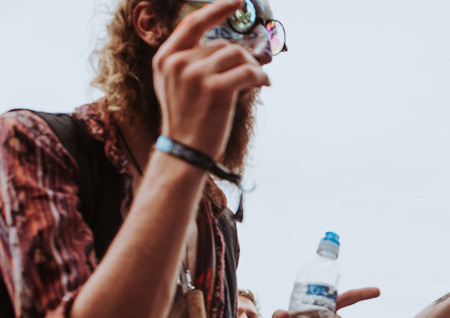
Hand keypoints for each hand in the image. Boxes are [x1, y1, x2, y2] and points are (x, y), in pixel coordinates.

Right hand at [152, 0, 269, 159]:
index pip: (193, 24)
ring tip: (257, 82)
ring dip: (253, 67)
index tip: (237, 1)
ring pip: (238, 56)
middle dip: (242, 58)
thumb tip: (230, 48)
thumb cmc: (187, 119)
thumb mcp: (176, 85)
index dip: (217, 9)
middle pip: (223, 45)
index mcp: (165, 59)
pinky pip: (249, 71)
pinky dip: (261, 76)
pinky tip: (264, 84)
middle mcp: (178, 63)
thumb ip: (193, 62)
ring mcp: (196, 75)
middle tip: (251, 74)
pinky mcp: (216, 89)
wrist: (185, 150)